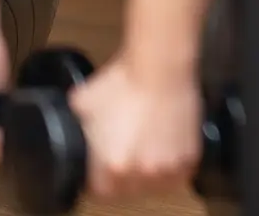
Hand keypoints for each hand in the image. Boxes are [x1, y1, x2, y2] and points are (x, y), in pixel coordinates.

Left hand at [70, 57, 204, 200]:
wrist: (159, 66)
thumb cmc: (125, 81)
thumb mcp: (82, 103)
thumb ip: (74, 125)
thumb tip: (69, 127)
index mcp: (110, 167)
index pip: (99, 191)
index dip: (98, 177)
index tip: (101, 167)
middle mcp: (139, 172)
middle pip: (127, 190)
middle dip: (124, 174)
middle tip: (125, 153)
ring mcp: (167, 166)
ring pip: (156, 185)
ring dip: (150, 173)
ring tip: (147, 151)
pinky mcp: (190, 156)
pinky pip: (180, 173)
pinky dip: (174, 165)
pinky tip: (166, 148)